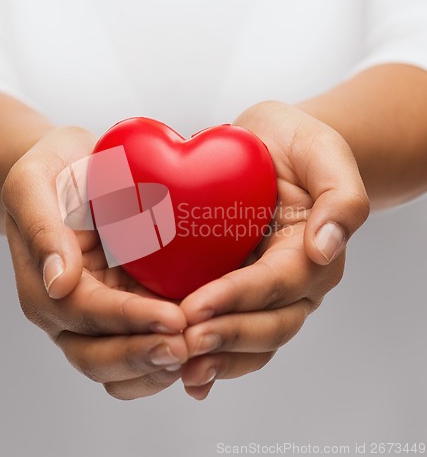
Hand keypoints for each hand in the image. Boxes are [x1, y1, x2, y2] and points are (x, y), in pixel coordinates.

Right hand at [3, 127, 187, 398]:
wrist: (71, 171)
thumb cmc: (53, 172)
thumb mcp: (33, 183)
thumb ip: (41, 228)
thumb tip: (58, 283)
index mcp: (43, 286)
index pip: (86, 313)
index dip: (129, 320)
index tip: (174, 319)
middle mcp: (68, 312)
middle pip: (97, 355)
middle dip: (143, 356)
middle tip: (189, 347)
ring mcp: (98, 315)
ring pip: (119, 364)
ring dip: (156, 367)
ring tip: (198, 354)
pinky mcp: (125, 307)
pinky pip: (141, 343)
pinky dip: (165, 354)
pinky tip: (198, 345)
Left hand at [179, 101, 369, 399]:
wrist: (273, 148)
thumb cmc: (298, 148)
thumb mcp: (324, 154)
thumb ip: (340, 198)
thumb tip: (325, 247)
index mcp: (313, 253)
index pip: (278, 283)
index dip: (238, 299)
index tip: (197, 308)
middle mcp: (294, 282)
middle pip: (269, 324)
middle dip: (226, 336)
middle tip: (184, 342)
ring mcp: (267, 291)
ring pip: (252, 340)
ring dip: (218, 358)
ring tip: (179, 365)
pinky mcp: (240, 290)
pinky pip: (232, 329)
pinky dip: (213, 355)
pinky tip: (184, 371)